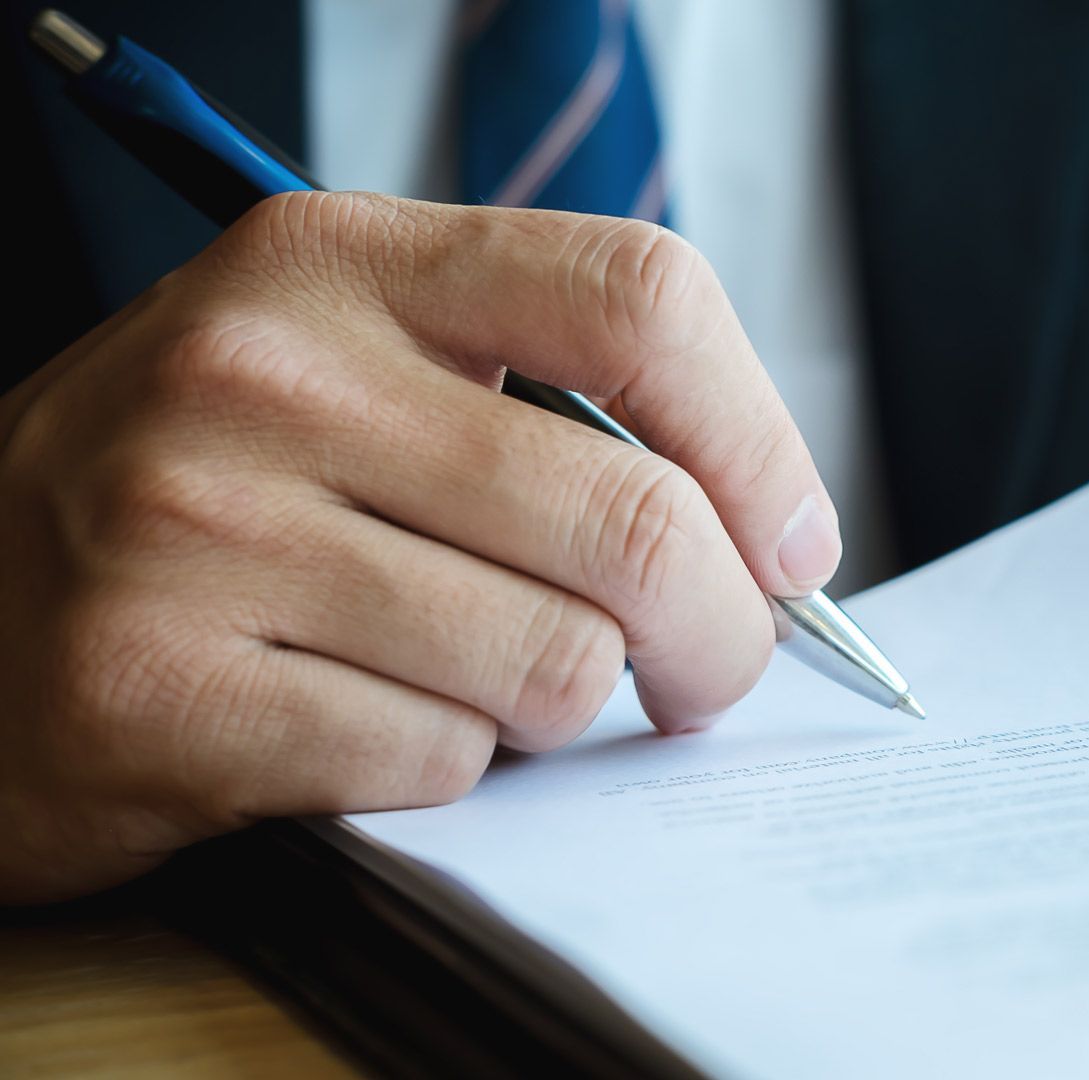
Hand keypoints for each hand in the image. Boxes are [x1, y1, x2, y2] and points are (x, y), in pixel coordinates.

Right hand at [0, 192, 840, 903]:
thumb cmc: (203, 488)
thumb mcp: (349, 369)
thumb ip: (543, 408)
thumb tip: (769, 537)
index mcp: (341, 259)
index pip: (642, 297)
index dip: (762, 438)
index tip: (793, 541)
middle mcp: (266, 372)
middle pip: (635, 520)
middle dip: (721, 633)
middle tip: (709, 668)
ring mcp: (198, 530)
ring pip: (554, 664)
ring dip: (558, 703)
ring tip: (476, 675)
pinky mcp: (160, 692)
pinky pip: (439, 761)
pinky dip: (448, 767)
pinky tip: (367, 722)